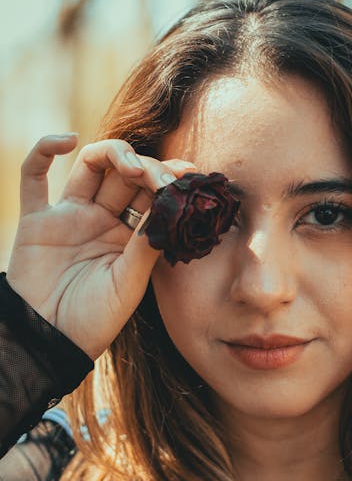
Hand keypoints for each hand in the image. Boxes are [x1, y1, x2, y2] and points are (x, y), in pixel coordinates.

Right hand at [6, 134, 195, 359]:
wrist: (50, 340)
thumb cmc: (94, 318)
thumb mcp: (129, 281)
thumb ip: (146, 244)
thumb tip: (170, 207)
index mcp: (128, 235)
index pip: (150, 195)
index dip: (167, 180)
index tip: (188, 174)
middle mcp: (101, 219)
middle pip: (125, 175)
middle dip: (146, 168)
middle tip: (160, 179)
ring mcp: (68, 215)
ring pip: (90, 166)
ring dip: (112, 153)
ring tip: (130, 163)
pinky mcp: (35, 219)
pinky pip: (33, 176)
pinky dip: (44, 151)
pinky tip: (67, 140)